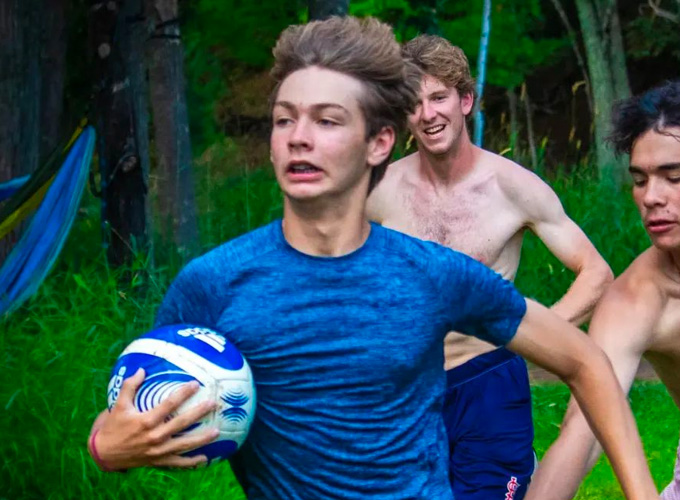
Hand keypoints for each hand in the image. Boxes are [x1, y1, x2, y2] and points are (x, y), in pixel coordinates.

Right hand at [89, 368, 218, 469]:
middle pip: (182, 423)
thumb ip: (129, 386)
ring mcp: (158, 451)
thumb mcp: (118, 405)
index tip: (196, 384)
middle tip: (214, 403)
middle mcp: (154, 436)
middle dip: (199, 412)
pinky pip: (177, 463)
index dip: (183, 393)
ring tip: (218, 431)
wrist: (104, 453)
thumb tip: (141, 369)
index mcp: (146, 421)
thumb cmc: (113, 427)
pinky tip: (205, 459)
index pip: (169, 404)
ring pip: (184, 444)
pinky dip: (191, 462)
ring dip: (202, 438)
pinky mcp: (158, 461)